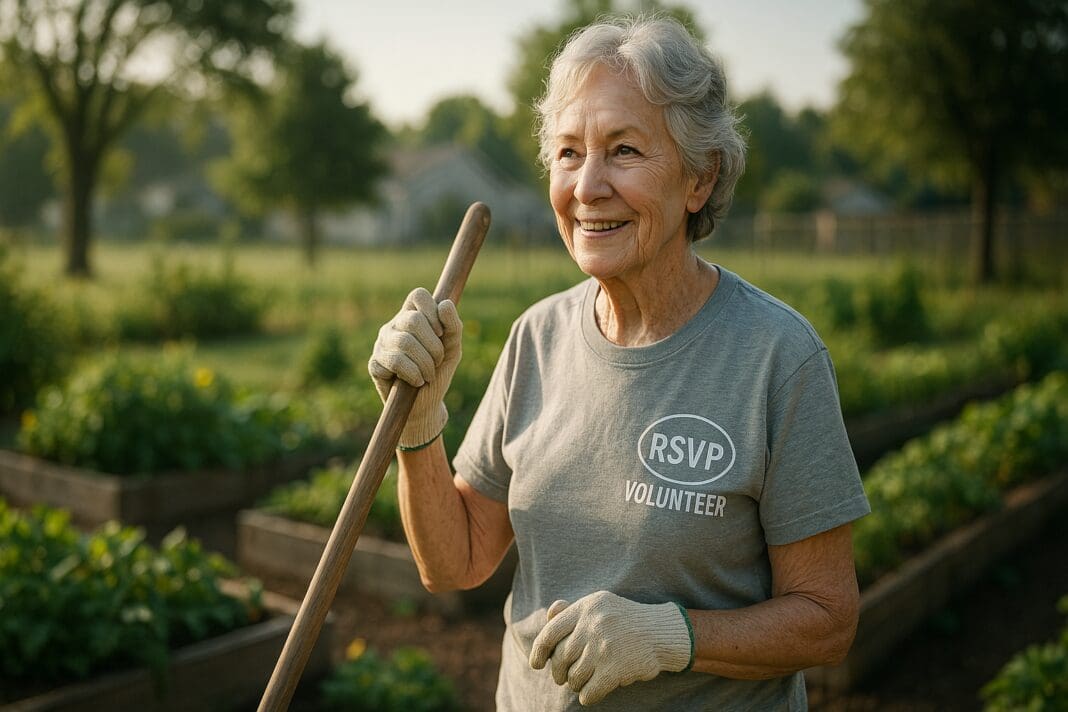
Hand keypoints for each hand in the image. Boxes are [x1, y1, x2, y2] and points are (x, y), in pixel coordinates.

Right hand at [368, 287, 461, 448]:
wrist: (426, 404)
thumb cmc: (439, 371)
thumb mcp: (453, 349)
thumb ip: (453, 326)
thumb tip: (446, 304)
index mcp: (411, 315)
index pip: (417, 295)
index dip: (432, 310)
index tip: (442, 332)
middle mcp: (394, 326)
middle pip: (413, 320)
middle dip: (433, 344)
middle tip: (438, 360)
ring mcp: (382, 344)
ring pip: (405, 342)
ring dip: (425, 362)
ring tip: (429, 375)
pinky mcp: (375, 363)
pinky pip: (395, 361)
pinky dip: (413, 373)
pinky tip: (416, 381)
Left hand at [529, 590, 692, 705]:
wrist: (661, 632)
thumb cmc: (625, 620)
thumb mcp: (600, 605)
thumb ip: (573, 610)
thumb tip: (549, 613)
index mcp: (586, 607)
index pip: (550, 633)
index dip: (538, 652)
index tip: (536, 664)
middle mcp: (593, 625)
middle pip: (560, 658)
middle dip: (558, 672)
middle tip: (562, 677)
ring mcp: (604, 647)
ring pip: (573, 677)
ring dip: (575, 684)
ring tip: (582, 681)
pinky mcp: (614, 669)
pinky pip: (588, 692)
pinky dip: (587, 696)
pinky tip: (592, 692)